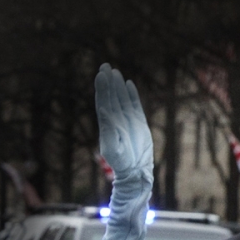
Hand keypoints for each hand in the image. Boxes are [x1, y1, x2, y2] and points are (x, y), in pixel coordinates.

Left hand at [95, 64, 153, 216]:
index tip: (101, 75)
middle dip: (107, 83)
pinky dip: (131, 94)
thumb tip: (104, 110)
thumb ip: (109, 128)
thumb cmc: (122, 164)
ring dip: (117, 86)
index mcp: (107, 126)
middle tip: (104, 66)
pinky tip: (128, 83)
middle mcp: (115, 121)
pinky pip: (134, 105)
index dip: (102, 89)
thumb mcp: (113, 147)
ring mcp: (127, 121)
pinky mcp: (138, 123)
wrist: (136, 172)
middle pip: (111, 98)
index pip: (103, 103)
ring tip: (114, 71)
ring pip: (121, 99)